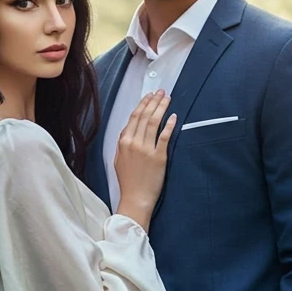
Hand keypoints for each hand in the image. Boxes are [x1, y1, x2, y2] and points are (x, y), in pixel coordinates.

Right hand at [113, 89, 175, 211]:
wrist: (135, 198)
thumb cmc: (128, 182)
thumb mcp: (118, 160)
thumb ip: (123, 144)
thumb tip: (129, 131)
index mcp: (123, 142)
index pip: (133, 117)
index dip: (143, 104)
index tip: (149, 96)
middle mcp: (133, 143)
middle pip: (144, 116)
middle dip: (153, 101)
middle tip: (161, 92)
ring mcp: (146, 149)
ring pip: (154, 122)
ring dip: (161, 108)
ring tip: (167, 99)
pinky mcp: (158, 157)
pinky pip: (164, 136)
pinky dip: (169, 124)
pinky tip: (173, 116)